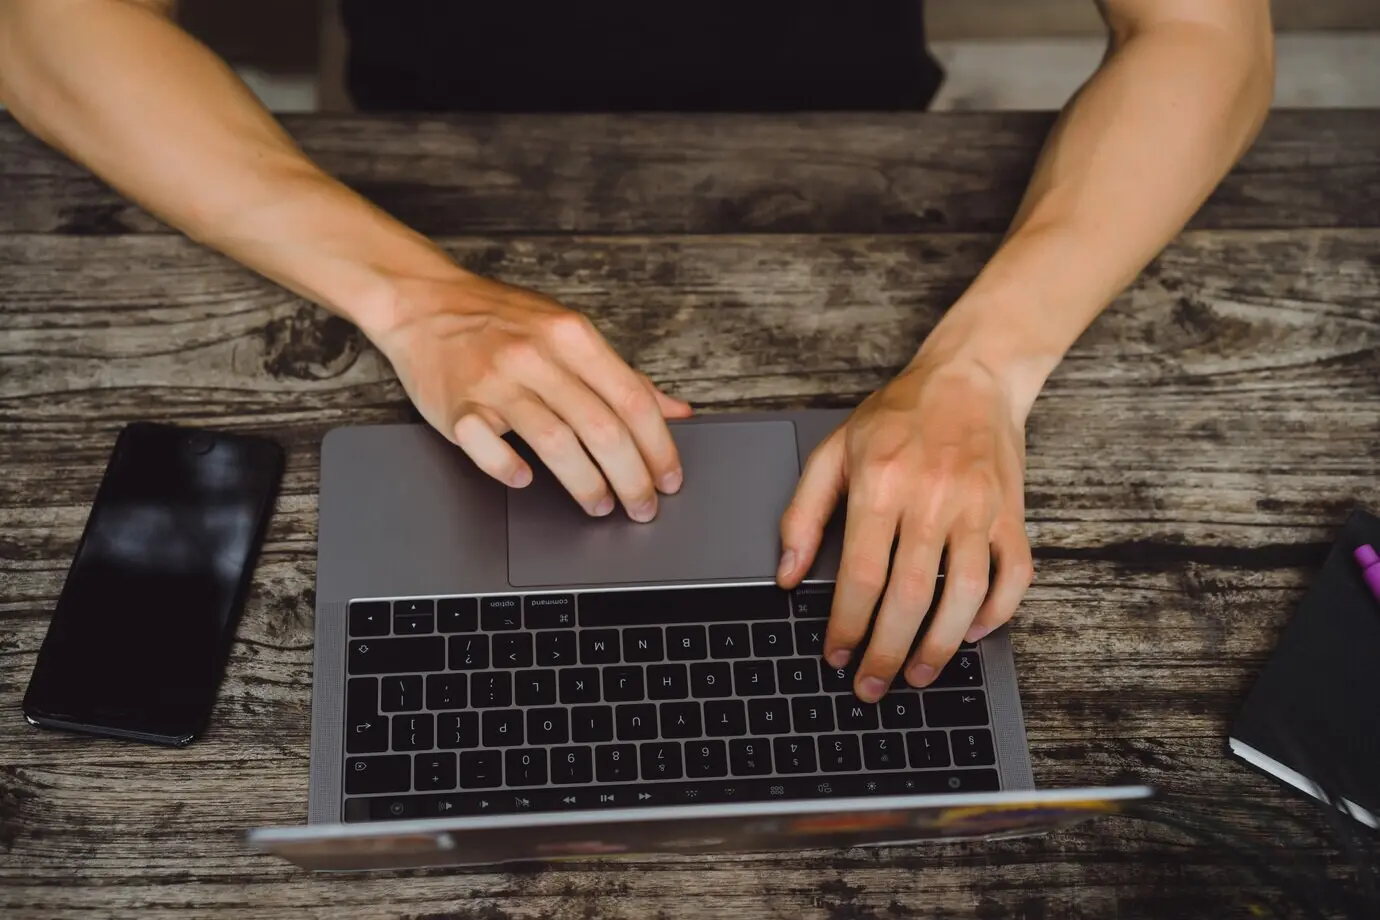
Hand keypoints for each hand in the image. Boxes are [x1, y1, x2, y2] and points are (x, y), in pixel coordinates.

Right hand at [368, 270, 691, 519]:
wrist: (423, 301)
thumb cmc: (501, 320)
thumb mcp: (570, 332)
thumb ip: (622, 376)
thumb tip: (677, 413)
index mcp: (571, 336)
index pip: (632, 399)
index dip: (659, 447)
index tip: (669, 478)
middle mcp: (536, 356)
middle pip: (601, 428)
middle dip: (632, 477)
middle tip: (644, 507)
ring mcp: (495, 380)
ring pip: (555, 443)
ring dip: (586, 484)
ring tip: (601, 506)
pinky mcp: (457, 405)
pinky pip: (487, 446)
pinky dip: (509, 468)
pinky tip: (526, 480)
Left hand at [776, 356, 1033, 701]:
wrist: (970, 377)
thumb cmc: (897, 415)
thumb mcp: (833, 451)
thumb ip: (803, 513)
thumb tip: (787, 574)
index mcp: (881, 484)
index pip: (861, 575)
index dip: (846, 625)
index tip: (836, 655)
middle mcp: (932, 499)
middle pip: (909, 597)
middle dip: (886, 653)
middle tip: (870, 686)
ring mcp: (978, 508)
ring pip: (964, 596)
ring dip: (940, 647)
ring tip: (917, 675)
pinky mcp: (1011, 514)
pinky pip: (1014, 576)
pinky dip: (996, 613)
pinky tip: (971, 633)